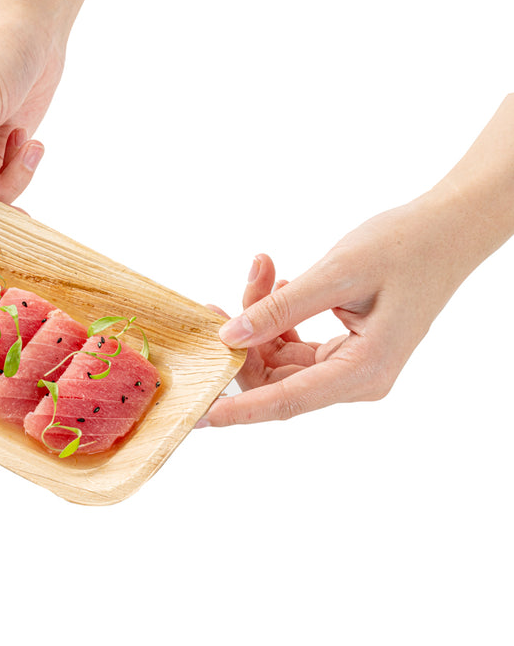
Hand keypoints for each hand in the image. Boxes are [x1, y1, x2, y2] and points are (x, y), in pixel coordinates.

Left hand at [199, 194, 473, 425]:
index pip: (287, 401)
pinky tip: (281, 284)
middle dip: (244, 342)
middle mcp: (357, 379)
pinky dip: (280, 319)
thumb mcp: (336, 275)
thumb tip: (231, 338)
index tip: (201, 414)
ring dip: (261, 321)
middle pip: (277, 379)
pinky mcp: (345, 350)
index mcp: (364, 371)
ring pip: (282, 359)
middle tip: (223, 301)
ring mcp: (351, 366)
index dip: (240, 409)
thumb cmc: (403, 248)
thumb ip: (281, 309)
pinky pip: (296, 346)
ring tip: (262, 272)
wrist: (445, 231)